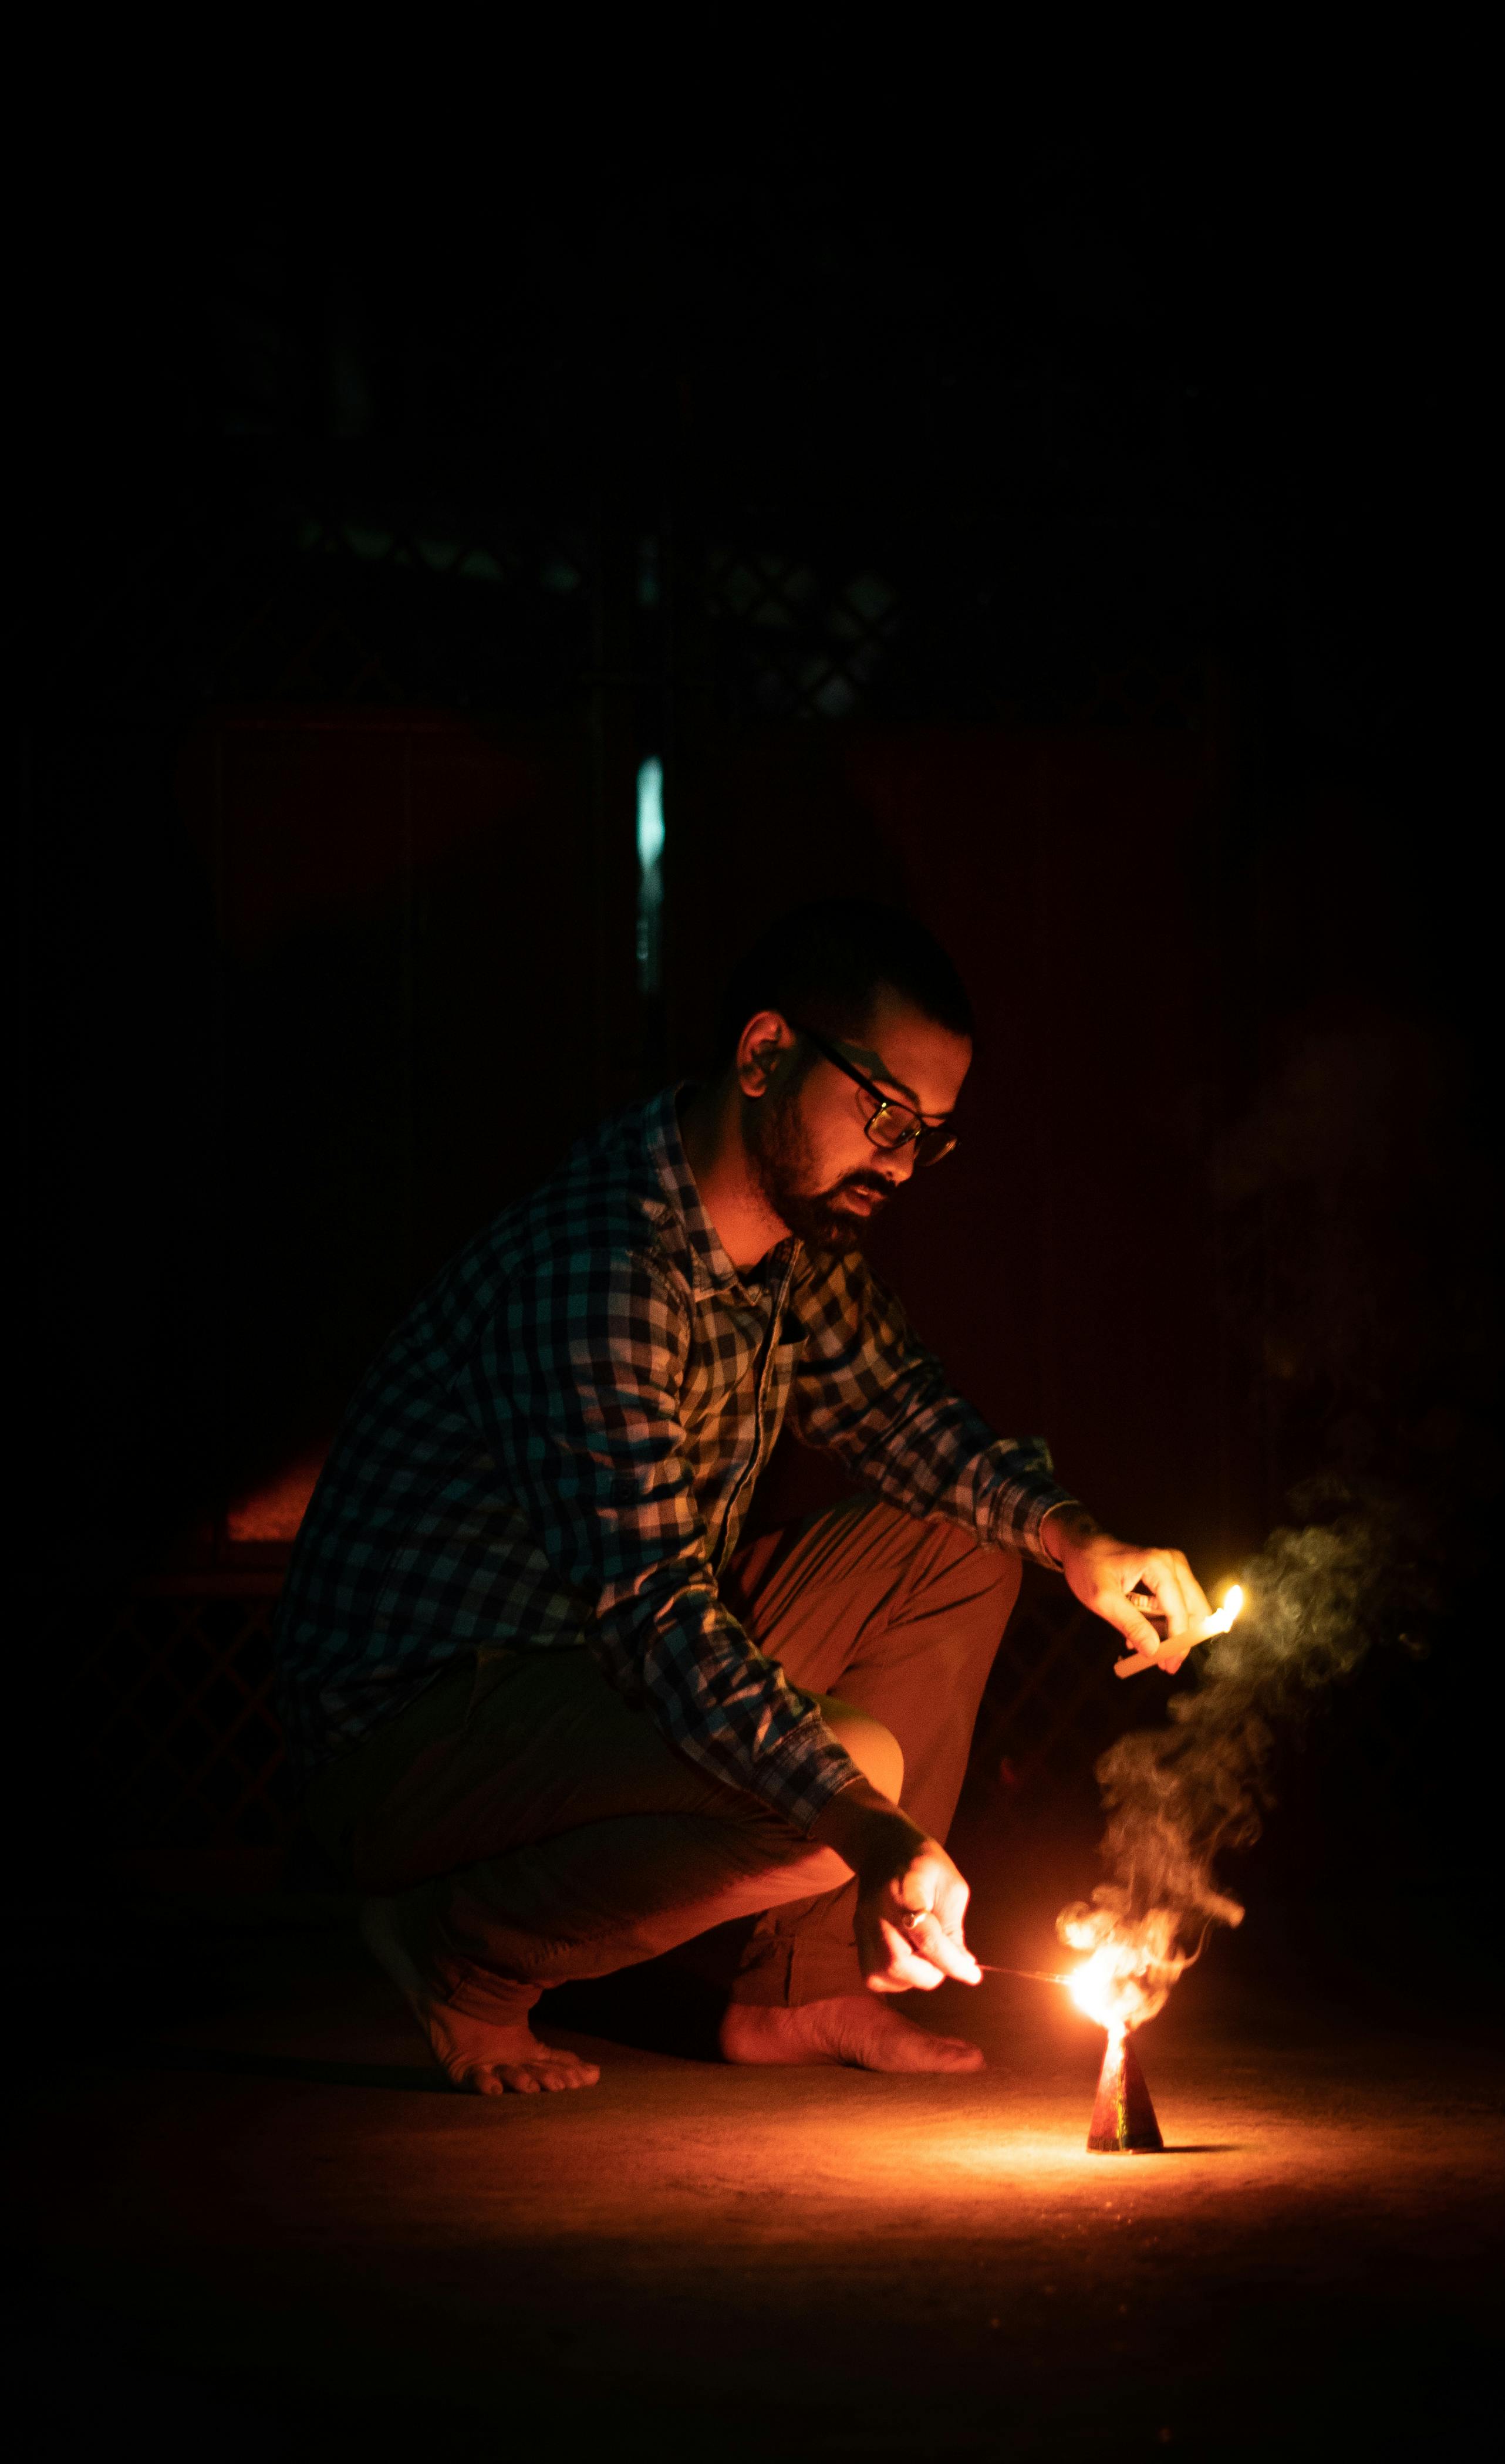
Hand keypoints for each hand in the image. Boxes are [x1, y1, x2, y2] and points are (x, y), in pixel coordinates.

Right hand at [808, 1780, 981, 1993]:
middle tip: (945, 1961)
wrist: (883, 1845)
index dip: (952, 1963)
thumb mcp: (951, 1885)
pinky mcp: (857, 1935)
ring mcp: (862, 1925)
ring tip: (927, 1958)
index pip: (927, 1939)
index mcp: (907, 1892)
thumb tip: (963, 1963)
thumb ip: (954, 1927)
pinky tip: (910, 1960)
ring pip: (881, 1975)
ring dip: (912, 1978)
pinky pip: (874, 1975)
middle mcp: (878, 1911)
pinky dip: (895, 1978)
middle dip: (929, 1973)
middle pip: (897, 1963)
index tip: (973, 1975)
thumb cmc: (924, 1863)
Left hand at [1041, 1507, 1212, 1678]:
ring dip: (1169, 1633)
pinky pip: (1175, 1605)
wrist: (1081, 1547)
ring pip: (1186, 1610)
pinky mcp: (1169, 1575)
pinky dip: (1162, 1623)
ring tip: (1145, 1649)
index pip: (1178, 1610)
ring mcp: (1173, 1568)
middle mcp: (1172, 1563)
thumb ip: (1130, 1624)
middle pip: (1192, 1610)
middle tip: (1166, 1665)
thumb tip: (1153, 1650)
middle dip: (1180, 1640)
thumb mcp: (1103, 1599)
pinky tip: (1142, 1635)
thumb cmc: (1088, 1567)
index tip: (1169, 1665)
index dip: (1177, 1641)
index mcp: (1158, 1565)